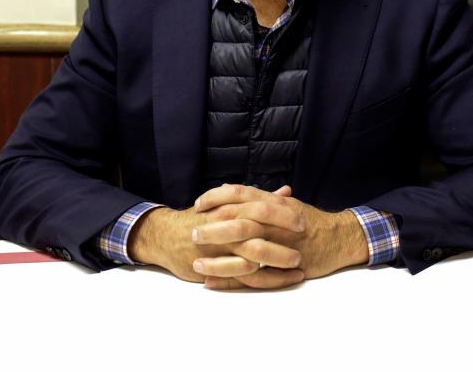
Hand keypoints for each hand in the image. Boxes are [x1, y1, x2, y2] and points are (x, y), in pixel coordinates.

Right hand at [127, 185, 305, 288]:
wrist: (168, 236)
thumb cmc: (204, 218)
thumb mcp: (229, 203)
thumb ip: (259, 199)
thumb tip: (286, 192)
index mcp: (230, 206)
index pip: (260, 206)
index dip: (284, 213)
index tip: (303, 219)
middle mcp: (225, 224)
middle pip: (259, 227)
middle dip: (284, 234)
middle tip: (305, 240)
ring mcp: (219, 246)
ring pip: (253, 253)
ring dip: (278, 259)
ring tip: (299, 265)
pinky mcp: (214, 266)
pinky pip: (243, 275)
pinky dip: (264, 278)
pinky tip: (282, 279)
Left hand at [193, 184, 369, 289]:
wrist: (341, 238)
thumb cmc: (312, 221)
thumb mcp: (288, 205)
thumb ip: (262, 199)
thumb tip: (235, 192)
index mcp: (275, 203)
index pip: (241, 194)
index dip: (216, 198)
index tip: (198, 205)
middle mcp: (277, 221)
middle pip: (240, 220)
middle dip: (213, 228)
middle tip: (191, 233)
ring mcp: (282, 244)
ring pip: (245, 249)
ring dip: (218, 257)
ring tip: (196, 263)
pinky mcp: (285, 267)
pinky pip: (254, 276)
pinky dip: (231, 280)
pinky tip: (212, 283)